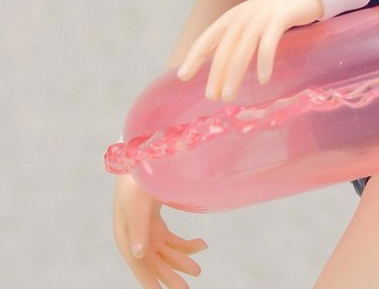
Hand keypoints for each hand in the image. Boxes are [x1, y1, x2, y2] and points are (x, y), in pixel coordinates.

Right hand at [113, 174, 206, 288]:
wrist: (141, 155)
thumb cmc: (136, 180)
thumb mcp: (137, 206)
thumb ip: (138, 231)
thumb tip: (137, 256)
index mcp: (125, 235)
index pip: (138, 265)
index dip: (149, 281)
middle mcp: (134, 236)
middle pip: (154, 261)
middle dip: (170, 275)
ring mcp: (146, 229)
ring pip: (165, 252)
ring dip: (181, 260)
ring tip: (197, 270)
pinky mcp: (155, 220)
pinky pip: (171, 239)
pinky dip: (185, 244)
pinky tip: (201, 244)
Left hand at [177, 0, 321, 101]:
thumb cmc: (278, 13)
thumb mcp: (252, 23)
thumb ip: (239, 38)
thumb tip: (223, 67)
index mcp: (232, 17)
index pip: (208, 37)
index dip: (194, 56)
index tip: (183, 76)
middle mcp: (242, 15)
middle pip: (224, 48)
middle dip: (215, 73)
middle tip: (212, 97)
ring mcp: (260, 16)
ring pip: (242, 48)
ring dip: (234, 73)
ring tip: (229, 95)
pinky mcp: (279, 18)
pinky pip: (268, 44)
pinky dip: (264, 62)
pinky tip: (264, 80)